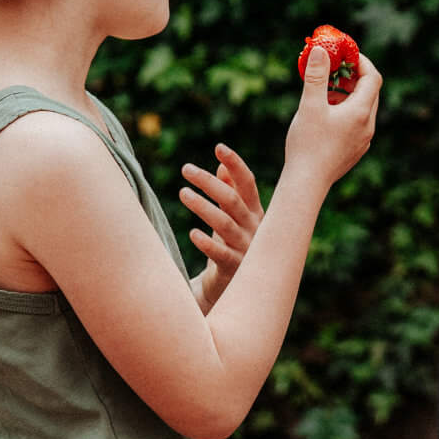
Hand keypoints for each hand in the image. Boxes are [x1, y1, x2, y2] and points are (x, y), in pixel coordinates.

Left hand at [179, 144, 260, 311]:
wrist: (239, 290)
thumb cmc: (233, 247)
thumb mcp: (233, 219)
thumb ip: (231, 194)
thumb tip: (222, 167)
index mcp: (255, 212)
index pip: (247, 183)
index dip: (235, 164)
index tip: (219, 148)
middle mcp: (254, 228)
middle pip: (232, 200)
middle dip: (210, 182)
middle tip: (186, 169)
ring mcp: (246, 248)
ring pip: (224, 224)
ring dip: (203, 207)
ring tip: (183, 193)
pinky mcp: (234, 268)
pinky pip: (221, 254)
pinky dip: (207, 243)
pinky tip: (192, 233)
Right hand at [285, 45, 380, 190]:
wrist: (307, 184)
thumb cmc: (308, 144)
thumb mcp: (310, 105)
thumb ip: (317, 75)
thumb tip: (321, 49)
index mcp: (361, 112)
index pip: (373, 77)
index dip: (361, 62)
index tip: (345, 54)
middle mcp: (368, 126)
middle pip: (369, 92)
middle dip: (352, 77)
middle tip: (332, 68)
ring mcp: (363, 140)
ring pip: (362, 108)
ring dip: (346, 94)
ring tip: (323, 91)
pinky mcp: (354, 150)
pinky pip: (356, 123)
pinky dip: (344, 111)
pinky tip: (323, 114)